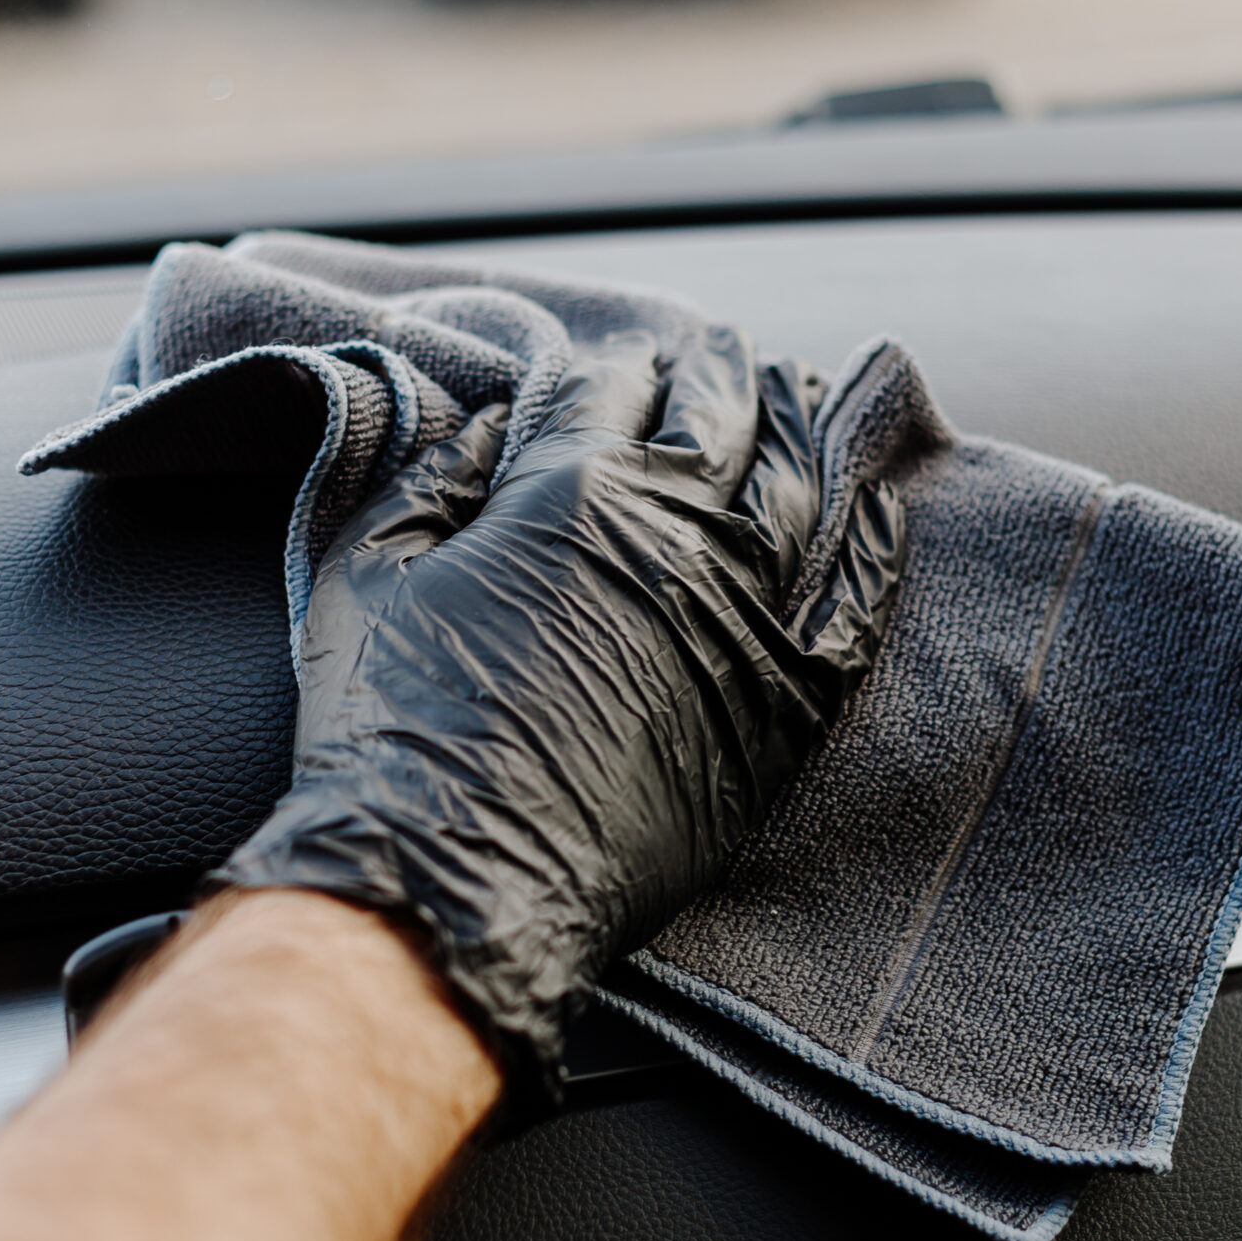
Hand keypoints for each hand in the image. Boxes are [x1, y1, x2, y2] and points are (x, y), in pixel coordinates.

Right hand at [224, 325, 906, 1095]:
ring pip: (801, 484)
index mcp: (569, 491)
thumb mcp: (365, 573)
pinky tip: (875, 511)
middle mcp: (676, 534)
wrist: (452, 886)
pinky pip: (857, 603)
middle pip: (721, 410)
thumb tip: (494, 425)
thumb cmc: (390, 735)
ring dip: (799, 428)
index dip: (613, 363)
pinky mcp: (785, 704)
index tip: (620, 361)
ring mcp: (745, 615)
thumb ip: (433, 476)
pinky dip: (873, 544)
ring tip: (798, 399)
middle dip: (719, 369)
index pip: (610, 382)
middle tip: (723, 354)